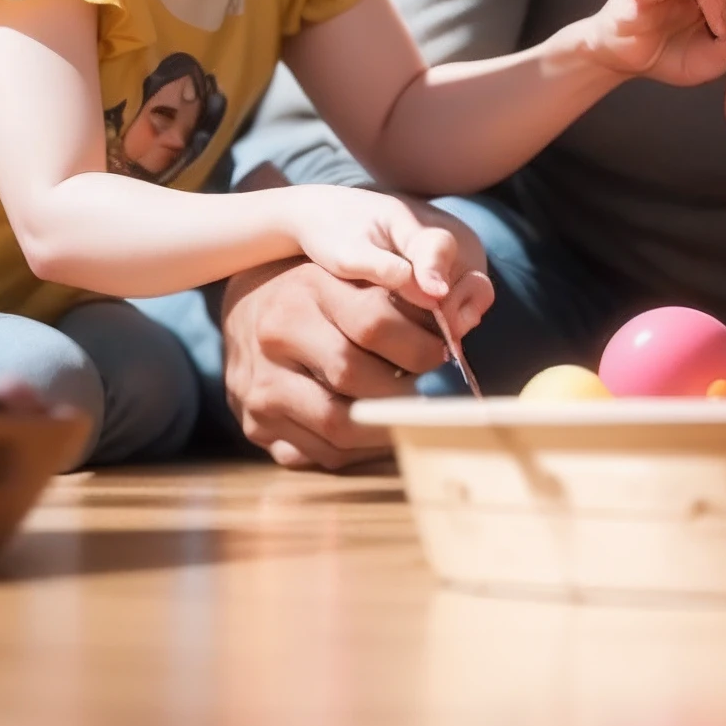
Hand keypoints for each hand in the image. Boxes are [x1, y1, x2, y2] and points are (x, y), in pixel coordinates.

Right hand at [219, 199, 491, 471]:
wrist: (250, 305)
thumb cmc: (326, 288)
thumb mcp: (362, 271)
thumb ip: (415, 284)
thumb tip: (475, 302)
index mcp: (308, 289)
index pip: (375, 322)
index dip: (421, 343)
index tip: (445, 352)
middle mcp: (277, 335)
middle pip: (356, 376)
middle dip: (405, 390)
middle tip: (430, 393)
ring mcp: (259, 384)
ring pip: (337, 424)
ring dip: (385, 429)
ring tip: (409, 416)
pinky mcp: (254, 425)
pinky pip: (317, 454)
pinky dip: (358, 452)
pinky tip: (378, 435)